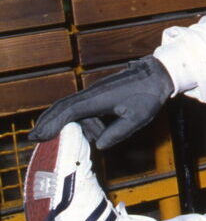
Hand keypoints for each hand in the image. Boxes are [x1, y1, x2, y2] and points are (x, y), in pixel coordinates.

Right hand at [29, 55, 173, 148]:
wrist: (157, 74)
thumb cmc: (148, 95)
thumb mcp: (137, 118)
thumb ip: (117, 133)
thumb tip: (99, 145)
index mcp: (98, 98)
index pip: (68, 111)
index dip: (52, 123)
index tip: (38, 135)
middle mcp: (92, 93)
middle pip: (63, 107)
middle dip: (47, 121)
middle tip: (34, 138)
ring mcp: (95, 92)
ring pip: (74, 108)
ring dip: (72, 124)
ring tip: (92, 138)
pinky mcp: (100, 93)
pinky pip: (83, 106)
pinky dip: (80, 118)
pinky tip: (92, 129)